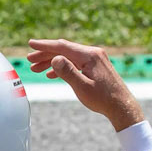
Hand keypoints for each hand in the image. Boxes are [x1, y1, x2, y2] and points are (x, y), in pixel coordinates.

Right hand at [26, 40, 143, 130]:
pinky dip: (63, 66)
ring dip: (52, 61)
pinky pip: (75, 62)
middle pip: (64, 50)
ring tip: (37, 68)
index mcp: (89, 56)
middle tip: (30, 59)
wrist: (121, 106)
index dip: (45, 45)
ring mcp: (95, 58)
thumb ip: (68, 72)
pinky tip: (52, 74)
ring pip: (69, 56)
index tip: (31, 44)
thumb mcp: (82, 87)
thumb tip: (54, 58)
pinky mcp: (96, 66)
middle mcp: (93, 53)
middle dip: (45, 54)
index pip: (62, 46)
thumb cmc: (103, 99)